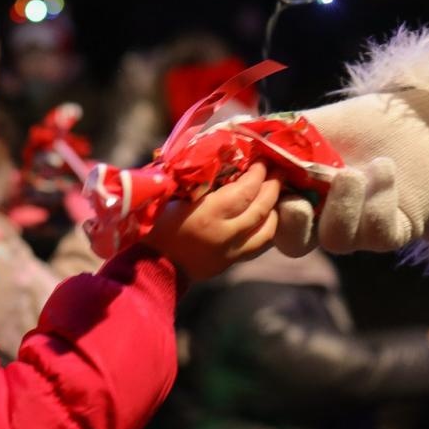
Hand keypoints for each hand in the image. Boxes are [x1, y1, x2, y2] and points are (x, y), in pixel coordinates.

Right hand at [144, 161, 280, 281]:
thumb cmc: (154, 228)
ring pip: (266, 231)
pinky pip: (258, 246)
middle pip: (260, 209)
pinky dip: (267, 230)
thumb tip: (212, 160)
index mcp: (209, 214)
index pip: (245, 191)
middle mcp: (226, 234)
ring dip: (274, 210)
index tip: (261, 161)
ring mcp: (231, 252)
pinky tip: (267, 220)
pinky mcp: (230, 263)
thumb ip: (193, 182)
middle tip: (277, 171)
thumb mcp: (169, 198)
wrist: (150, 267)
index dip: (257, 174)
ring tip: (275, 195)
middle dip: (272, 188)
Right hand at [273, 90, 428, 256]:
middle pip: (294, 245)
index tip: (265, 184)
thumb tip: (218, 131)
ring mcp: (356, 230)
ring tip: (352, 173)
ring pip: (338, 241)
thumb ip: (264, 133)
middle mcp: (320, 221)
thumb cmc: (354, 123)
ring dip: (341, 206)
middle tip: (298, 200)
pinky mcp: (392, 231)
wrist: (408, 118)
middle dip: (293, 225)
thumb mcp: (304, 124)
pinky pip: (378, 234)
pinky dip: (378, 201)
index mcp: (292, 198)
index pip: (265, 219)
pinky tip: (383, 168)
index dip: (259, 209)